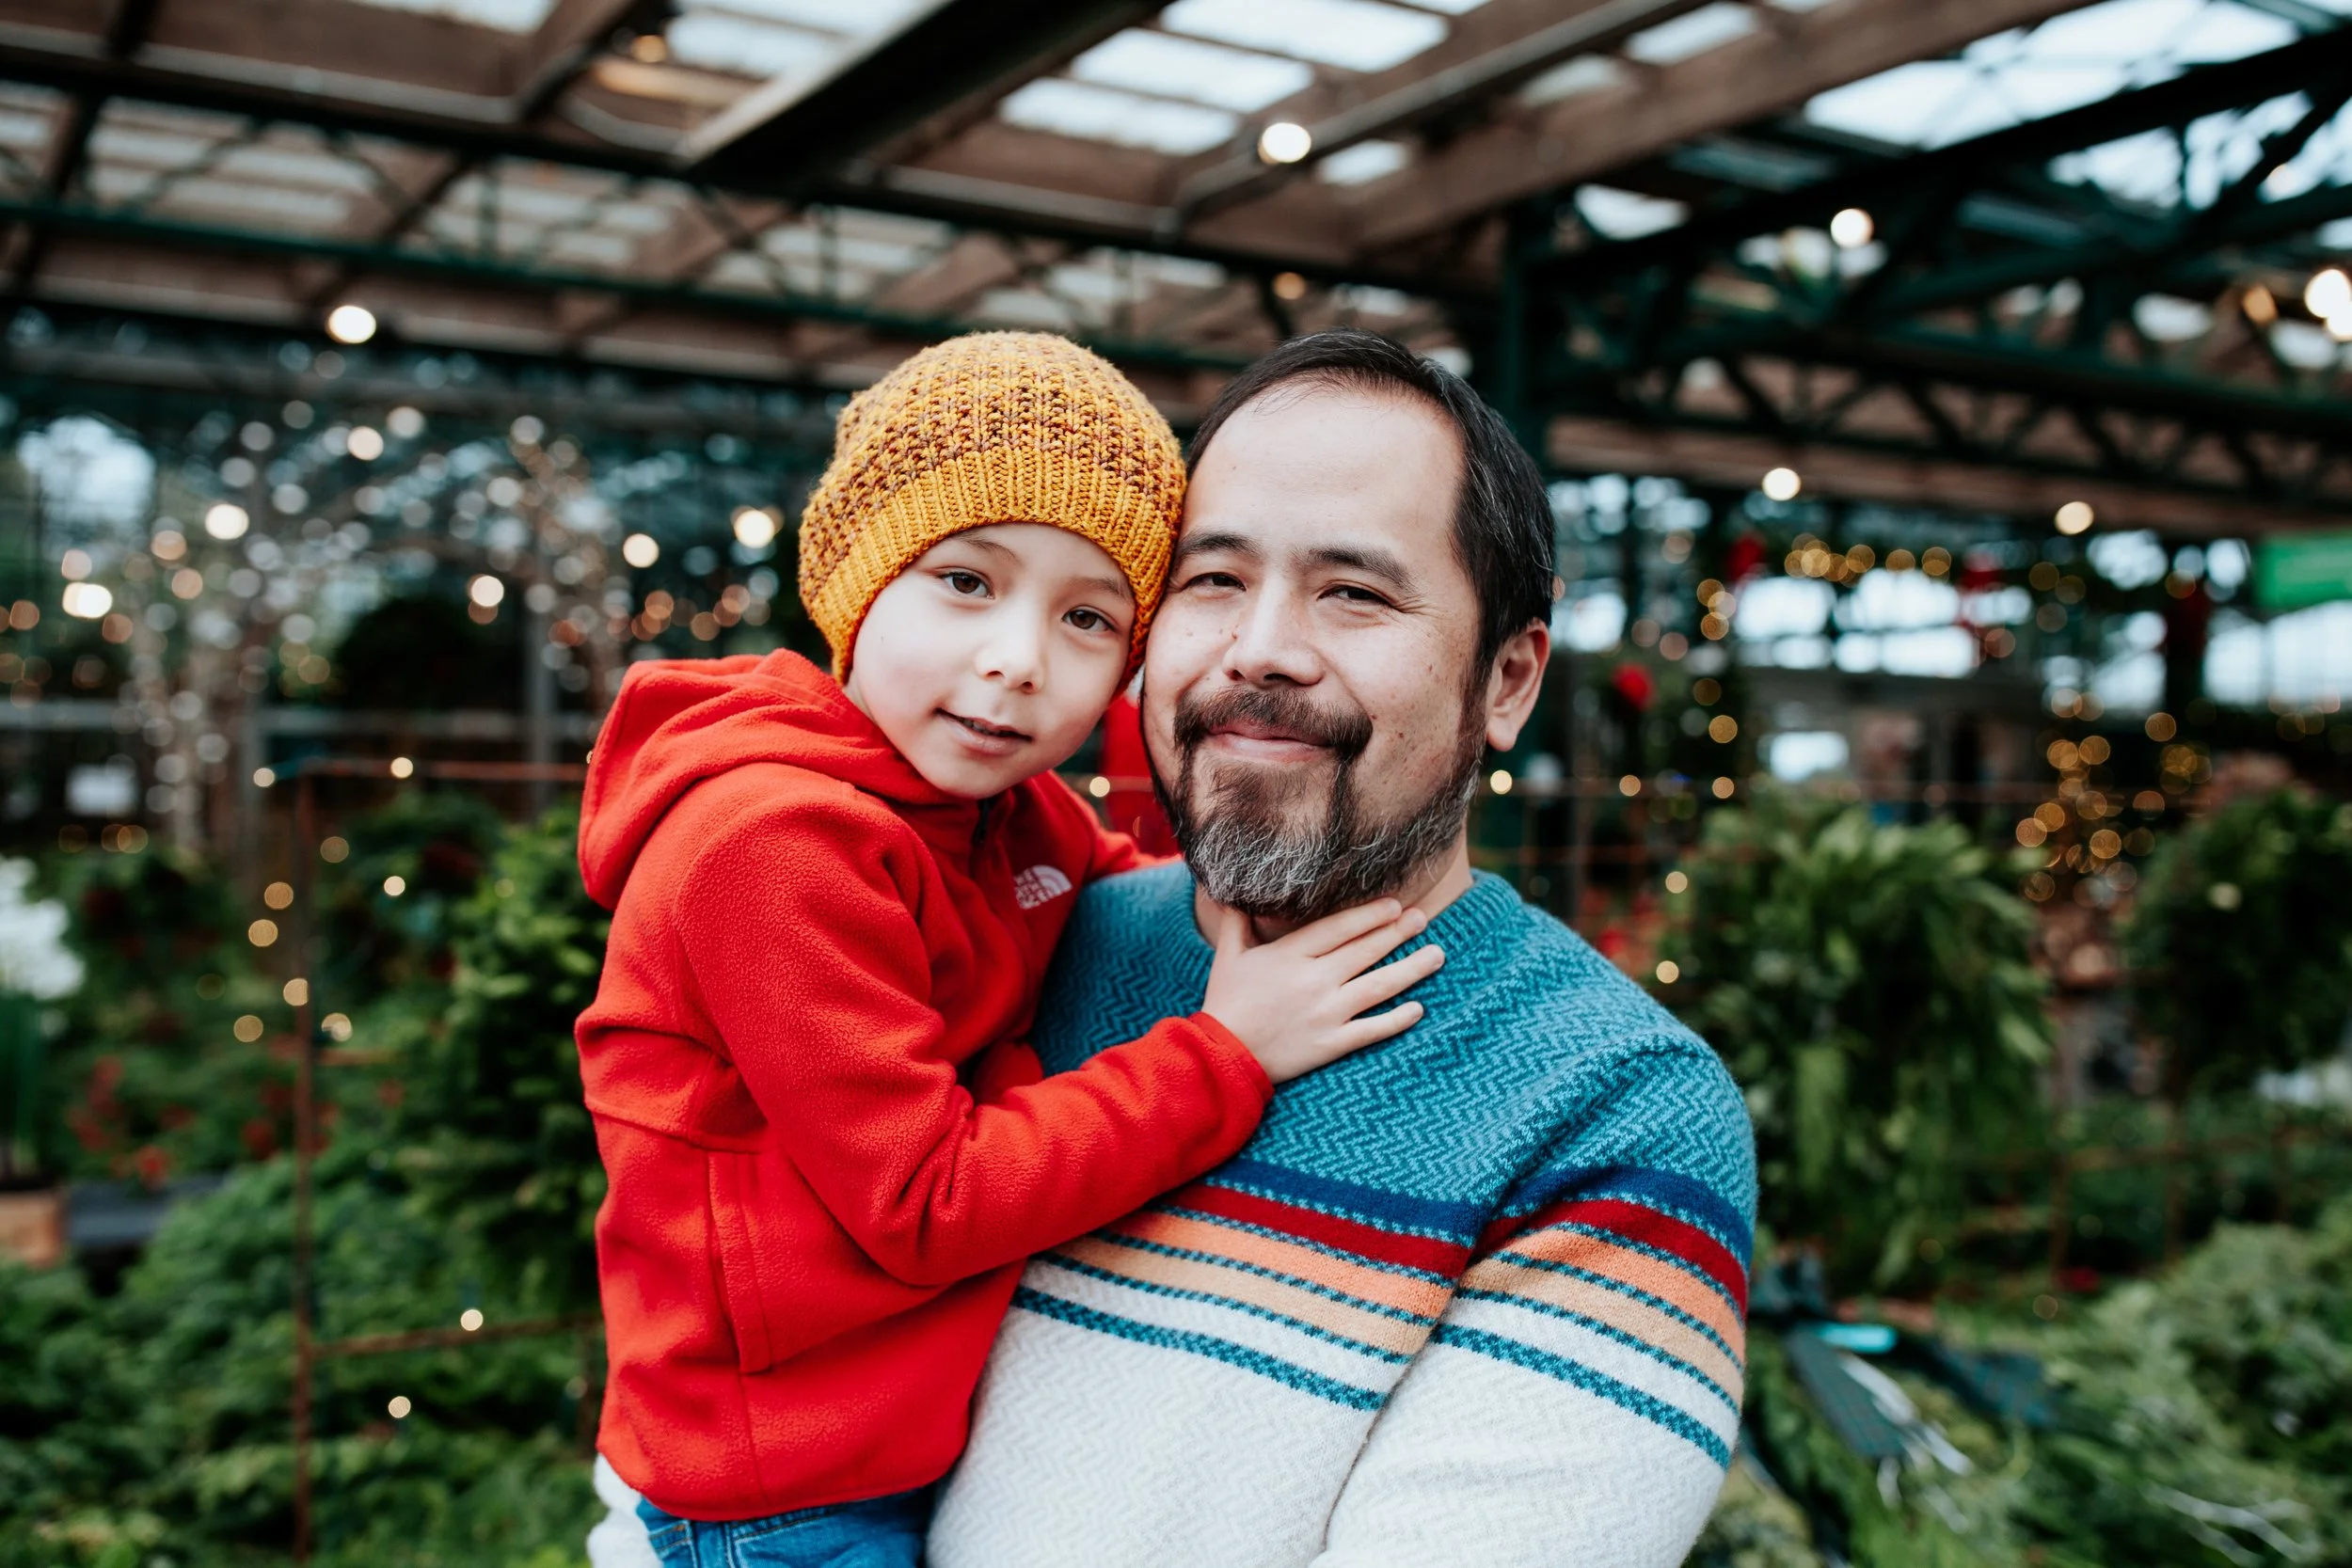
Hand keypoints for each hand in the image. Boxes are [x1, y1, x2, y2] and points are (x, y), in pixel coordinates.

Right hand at [1200, 899, 1444, 1084]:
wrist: (1221, 1056)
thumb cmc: (1225, 1003)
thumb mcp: (1228, 957)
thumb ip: (1236, 923)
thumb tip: (1232, 895)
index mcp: (1291, 954)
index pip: (1340, 927)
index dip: (1371, 915)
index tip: (1396, 906)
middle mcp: (1314, 980)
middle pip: (1366, 951)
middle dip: (1398, 932)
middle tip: (1423, 919)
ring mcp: (1326, 1013)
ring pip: (1379, 986)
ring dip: (1412, 969)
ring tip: (1437, 955)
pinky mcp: (1330, 1044)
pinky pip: (1372, 1029)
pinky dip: (1398, 1019)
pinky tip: (1419, 1008)